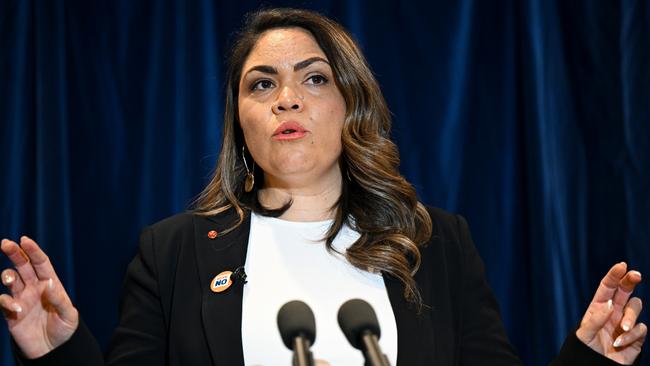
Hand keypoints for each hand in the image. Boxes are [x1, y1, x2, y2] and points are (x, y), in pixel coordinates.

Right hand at [0, 236, 78, 358]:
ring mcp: (22, 299)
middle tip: (5, 243)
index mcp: (50, 284)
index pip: (40, 263)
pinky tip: (17, 310)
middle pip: (22, 265)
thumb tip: (48, 284)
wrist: (53, 349)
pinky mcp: (11, 313)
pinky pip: (3, 301)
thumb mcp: (68, 315)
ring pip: (10, 279)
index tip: (25, 240)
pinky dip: (6, 302)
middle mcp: (34, 288)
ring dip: (7, 275)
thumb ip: (59, 299)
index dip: (33, 251)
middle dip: (14, 253)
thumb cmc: (65, 329)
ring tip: (9, 279)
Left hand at [576, 262, 645, 364]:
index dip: (615, 275)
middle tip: (635, 275)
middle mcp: (614, 311)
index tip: (622, 265)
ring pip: (636, 307)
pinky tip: (620, 344)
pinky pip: (641, 329)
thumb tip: (610, 304)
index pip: (608, 287)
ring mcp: (626, 322)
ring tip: (622, 329)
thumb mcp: (584, 333)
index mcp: (599, 306)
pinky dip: (631, 336)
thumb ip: (596, 319)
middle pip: (625, 290)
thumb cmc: (586, 349)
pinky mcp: (636, 336)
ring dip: (631, 316)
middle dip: (631, 280)